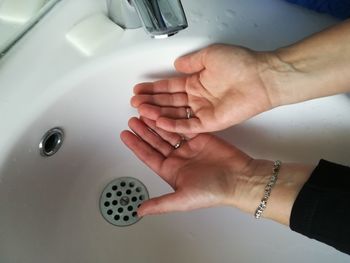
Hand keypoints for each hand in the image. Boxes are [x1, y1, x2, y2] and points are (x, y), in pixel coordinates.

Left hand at [120, 117, 313, 223]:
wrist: (239, 178)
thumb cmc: (213, 191)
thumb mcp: (182, 199)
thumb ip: (160, 204)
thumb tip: (139, 211)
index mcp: (171, 172)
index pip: (148, 156)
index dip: (136, 145)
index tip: (125, 135)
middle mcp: (178, 158)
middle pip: (155, 142)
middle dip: (143, 131)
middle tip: (132, 119)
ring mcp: (188, 147)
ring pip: (167, 131)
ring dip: (155, 122)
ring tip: (144, 111)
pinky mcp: (199, 137)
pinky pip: (182, 125)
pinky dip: (172, 118)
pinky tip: (163, 111)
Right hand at [131, 44, 275, 133]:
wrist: (260, 78)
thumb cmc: (240, 64)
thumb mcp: (210, 56)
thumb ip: (191, 62)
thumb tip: (177, 64)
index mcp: (197, 82)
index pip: (170, 87)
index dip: (154, 89)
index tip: (139, 90)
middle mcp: (198, 97)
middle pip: (169, 102)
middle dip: (151, 102)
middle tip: (135, 103)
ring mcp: (203, 111)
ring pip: (175, 114)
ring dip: (158, 113)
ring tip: (141, 111)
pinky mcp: (210, 122)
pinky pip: (188, 126)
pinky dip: (173, 125)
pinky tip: (159, 122)